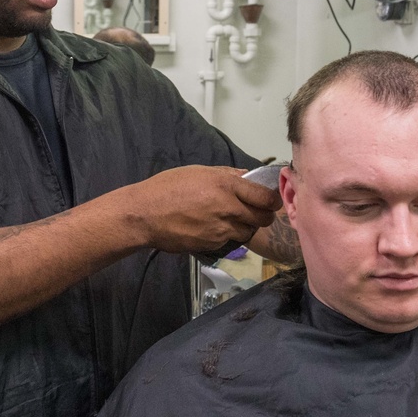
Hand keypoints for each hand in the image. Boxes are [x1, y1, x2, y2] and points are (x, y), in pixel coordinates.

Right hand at [120, 165, 280, 253]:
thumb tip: (247, 177)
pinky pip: (230, 241)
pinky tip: (213, 227)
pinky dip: (227, 235)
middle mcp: (228, 208)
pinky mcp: (213, 245)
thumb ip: (226, 175)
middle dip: (263, 215)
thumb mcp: (198, 172)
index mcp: (226, 186)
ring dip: (245, 226)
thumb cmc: (167, 187)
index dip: (273, 200)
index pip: (265, 197)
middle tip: (256, 210)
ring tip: (231, 219)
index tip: (272, 199)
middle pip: (262, 218)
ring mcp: (221, 229)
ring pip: (248, 232)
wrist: (144, 215)